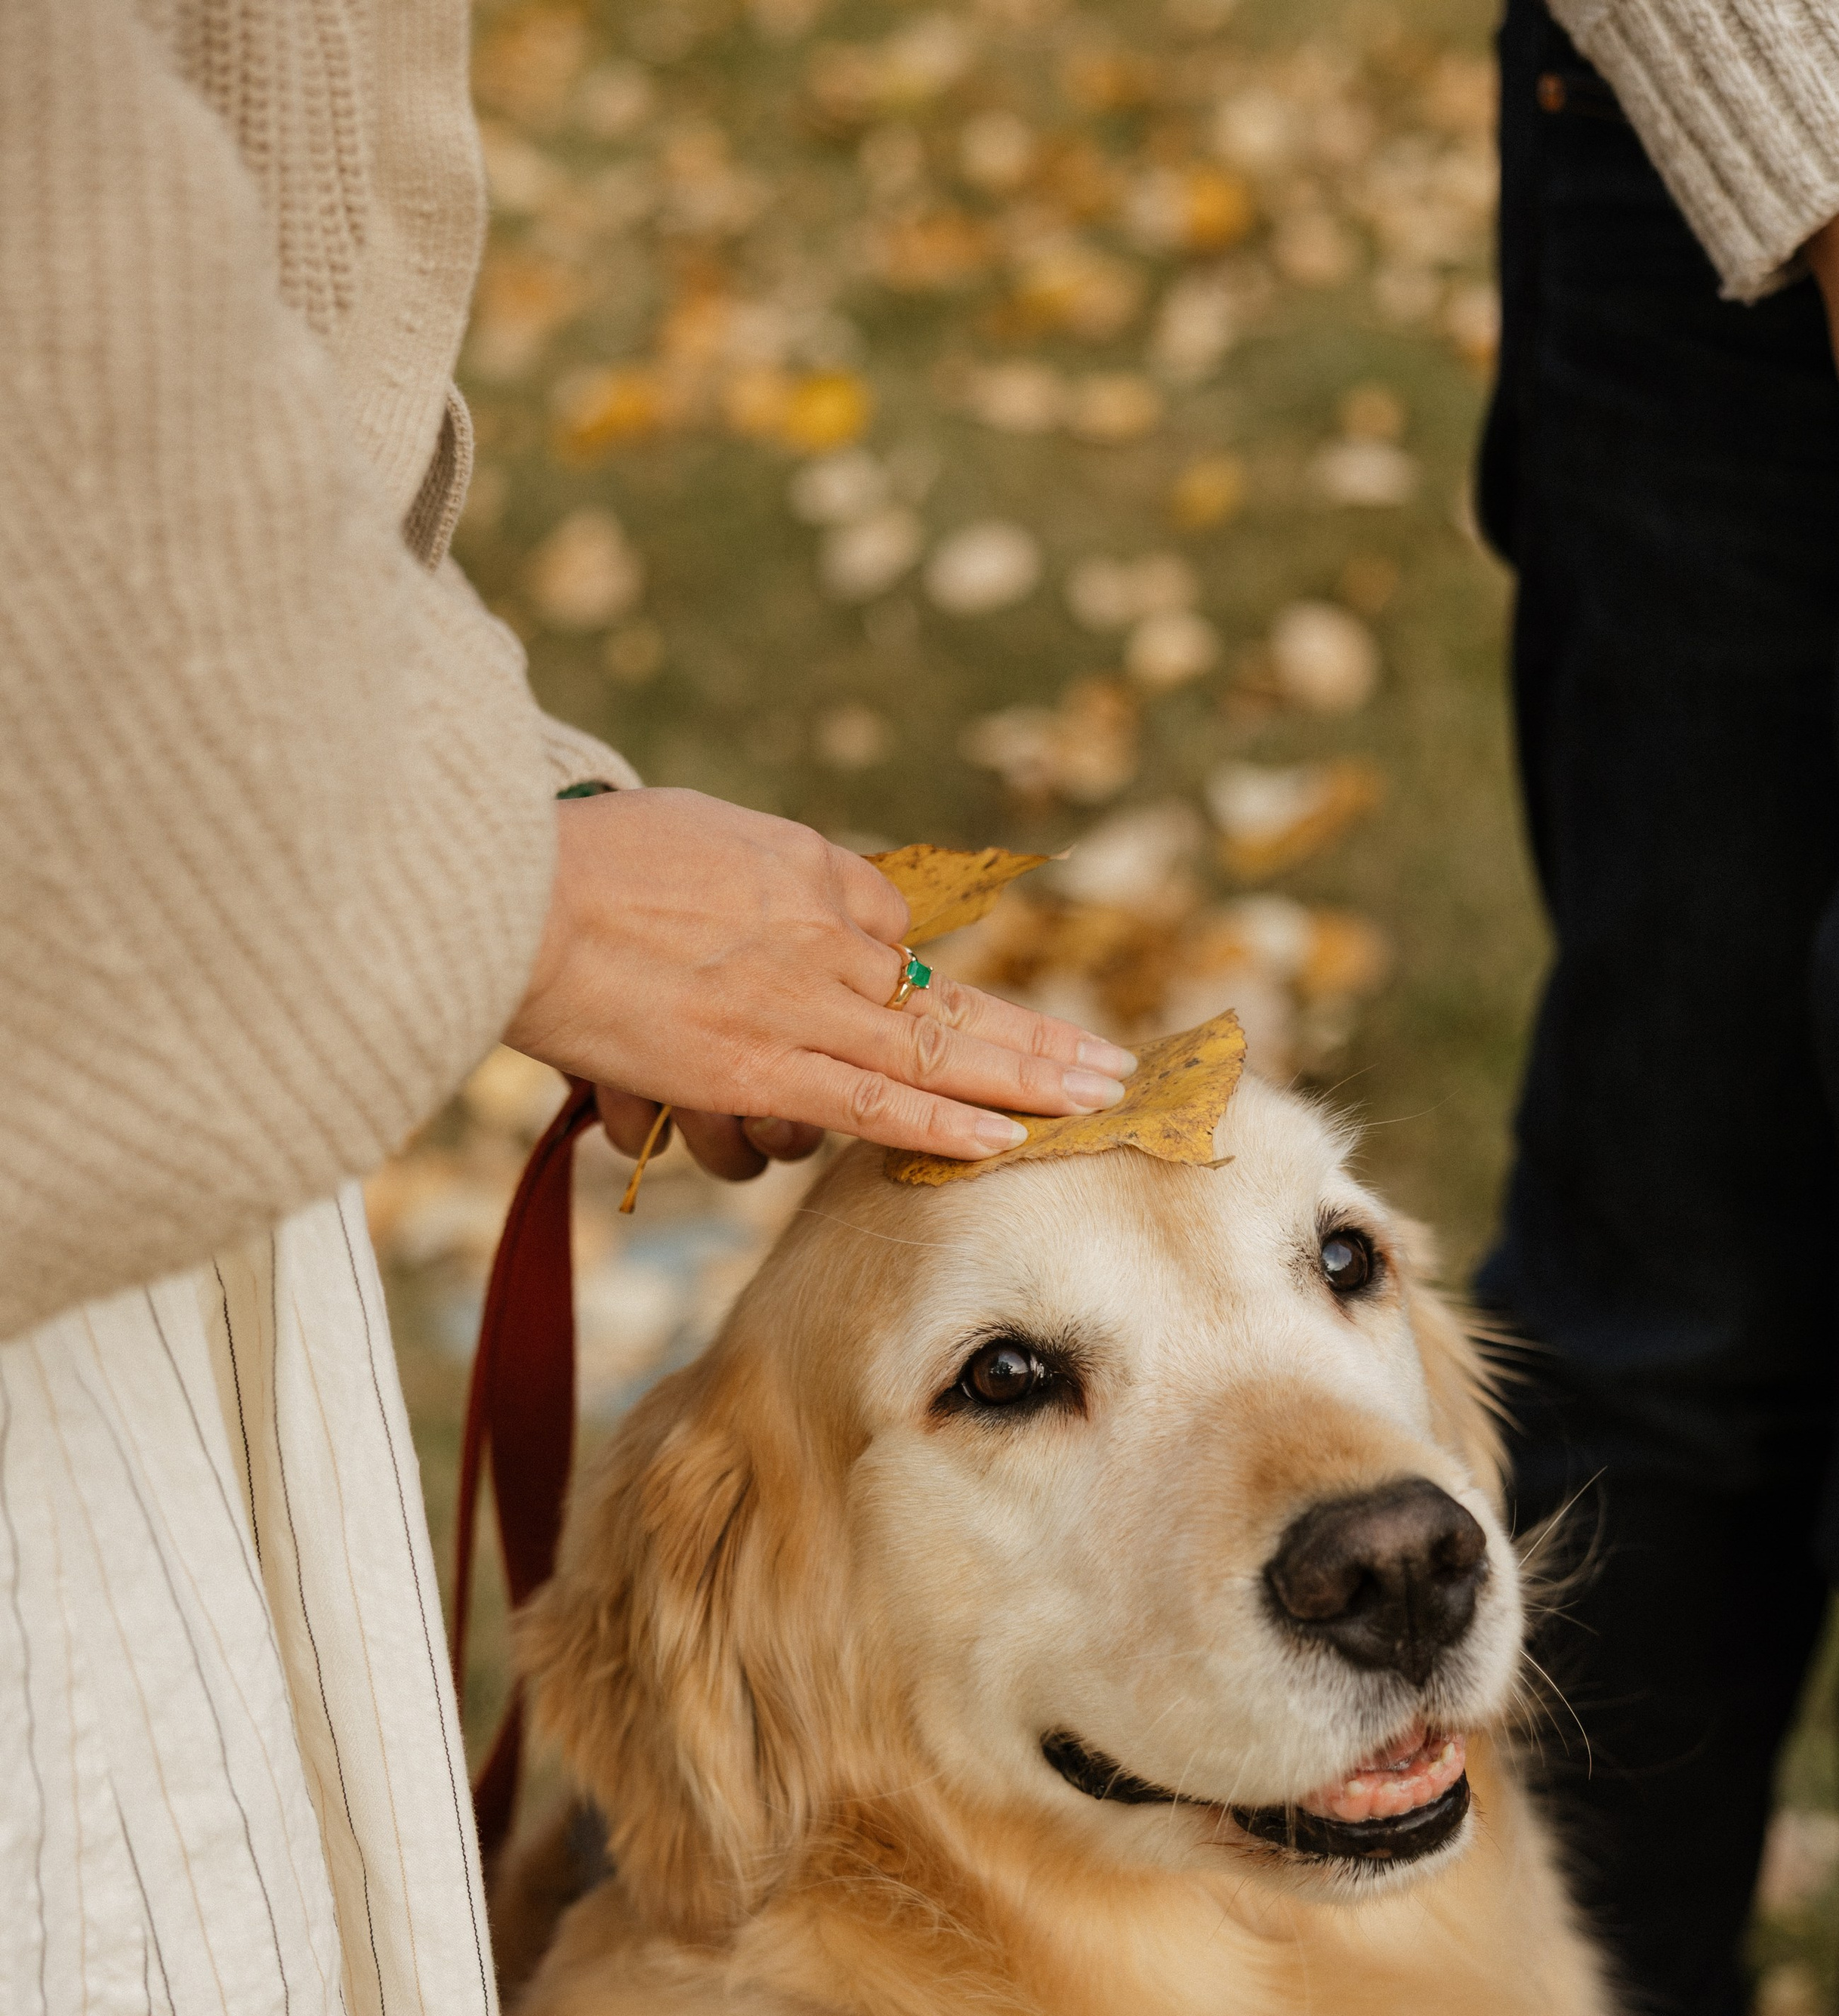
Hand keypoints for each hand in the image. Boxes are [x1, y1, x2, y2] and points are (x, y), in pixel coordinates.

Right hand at [505, 787, 1134, 1181]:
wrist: (511, 893)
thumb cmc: (571, 865)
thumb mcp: (678, 839)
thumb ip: (735, 885)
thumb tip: (761, 932)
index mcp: (801, 871)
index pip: (884, 927)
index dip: (907, 975)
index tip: (947, 1012)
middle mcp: (819, 935)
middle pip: (949, 999)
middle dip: (1039, 1039)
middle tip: (1115, 1066)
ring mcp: (799, 1004)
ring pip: (939, 1051)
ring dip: (1026, 1079)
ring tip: (1096, 1102)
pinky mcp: (762, 1068)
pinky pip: (879, 1103)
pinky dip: (949, 1124)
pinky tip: (1013, 1140)